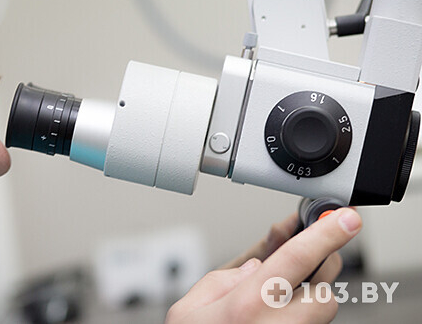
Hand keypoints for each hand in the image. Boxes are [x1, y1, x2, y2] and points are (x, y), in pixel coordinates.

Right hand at [165, 208, 361, 322]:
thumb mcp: (187, 309)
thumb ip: (222, 279)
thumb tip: (256, 268)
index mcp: (245, 306)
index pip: (297, 259)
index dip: (325, 234)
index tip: (346, 219)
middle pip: (324, 292)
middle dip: (320, 272)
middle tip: (308, 258)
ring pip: (321, 315)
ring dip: (309, 298)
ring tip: (282, 295)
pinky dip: (299, 316)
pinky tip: (277, 312)